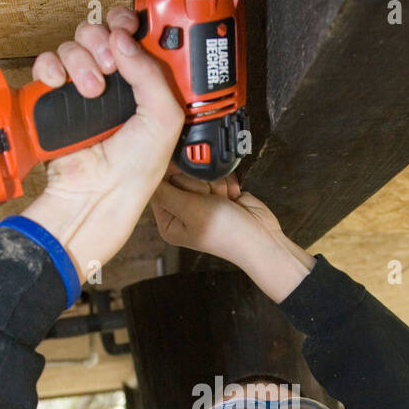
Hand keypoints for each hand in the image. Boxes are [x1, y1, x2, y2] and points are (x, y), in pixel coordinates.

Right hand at [22, 6, 185, 279]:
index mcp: (143, 84)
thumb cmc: (136, 169)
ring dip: (81, 60)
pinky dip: (50, 67)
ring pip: (74, 44)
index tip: (129, 25)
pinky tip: (60, 83)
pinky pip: (47, 63)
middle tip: (110, 65)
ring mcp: (81, 87)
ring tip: (91, 90)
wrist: (98, 194)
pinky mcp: (53, 96)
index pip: (133, 36)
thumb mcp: (165, 119)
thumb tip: (125, 38)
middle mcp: (113, 82)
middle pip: (100, 32)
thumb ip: (153, 73)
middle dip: (103, 40)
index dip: (129, 23)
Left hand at [150, 162, 285, 264]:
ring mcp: (199, 201)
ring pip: (199, 172)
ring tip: (222, 201)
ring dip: (214, 183)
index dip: (172, 178)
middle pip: (179, 175)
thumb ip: (166, 191)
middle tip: (209, 199)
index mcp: (169, 221)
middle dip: (199, 183)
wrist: (261, 237)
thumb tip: (147, 175)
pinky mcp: (215, 192)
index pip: (158, 185)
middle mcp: (181, 211)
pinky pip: (214, 173)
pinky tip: (230, 197)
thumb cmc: (228, 234)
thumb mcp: (190, 210)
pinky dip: (225, 182)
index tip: (188, 183)